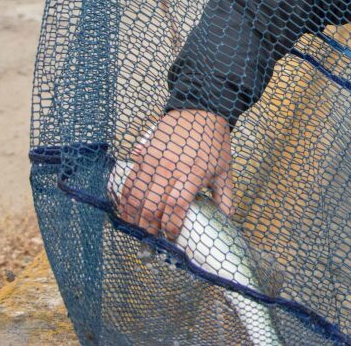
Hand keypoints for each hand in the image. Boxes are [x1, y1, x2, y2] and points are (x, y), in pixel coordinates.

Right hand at [116, 109, 234, 240]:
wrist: (200, 111)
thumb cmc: (214, 142)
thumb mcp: (224, 169)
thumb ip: (224, 196)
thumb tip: (225, 219)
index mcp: (193, 172)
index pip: (175, 206)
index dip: (170, 226)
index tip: (171, 236)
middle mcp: (170, 167)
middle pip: (151, 206)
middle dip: (149, 228)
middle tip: (153, 238)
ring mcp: (154, 160)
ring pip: (136, 196)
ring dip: (134, 218)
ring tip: (139, 230)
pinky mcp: (143, 155)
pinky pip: (129, 181)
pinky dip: (125, 200)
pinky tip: (127, 213)